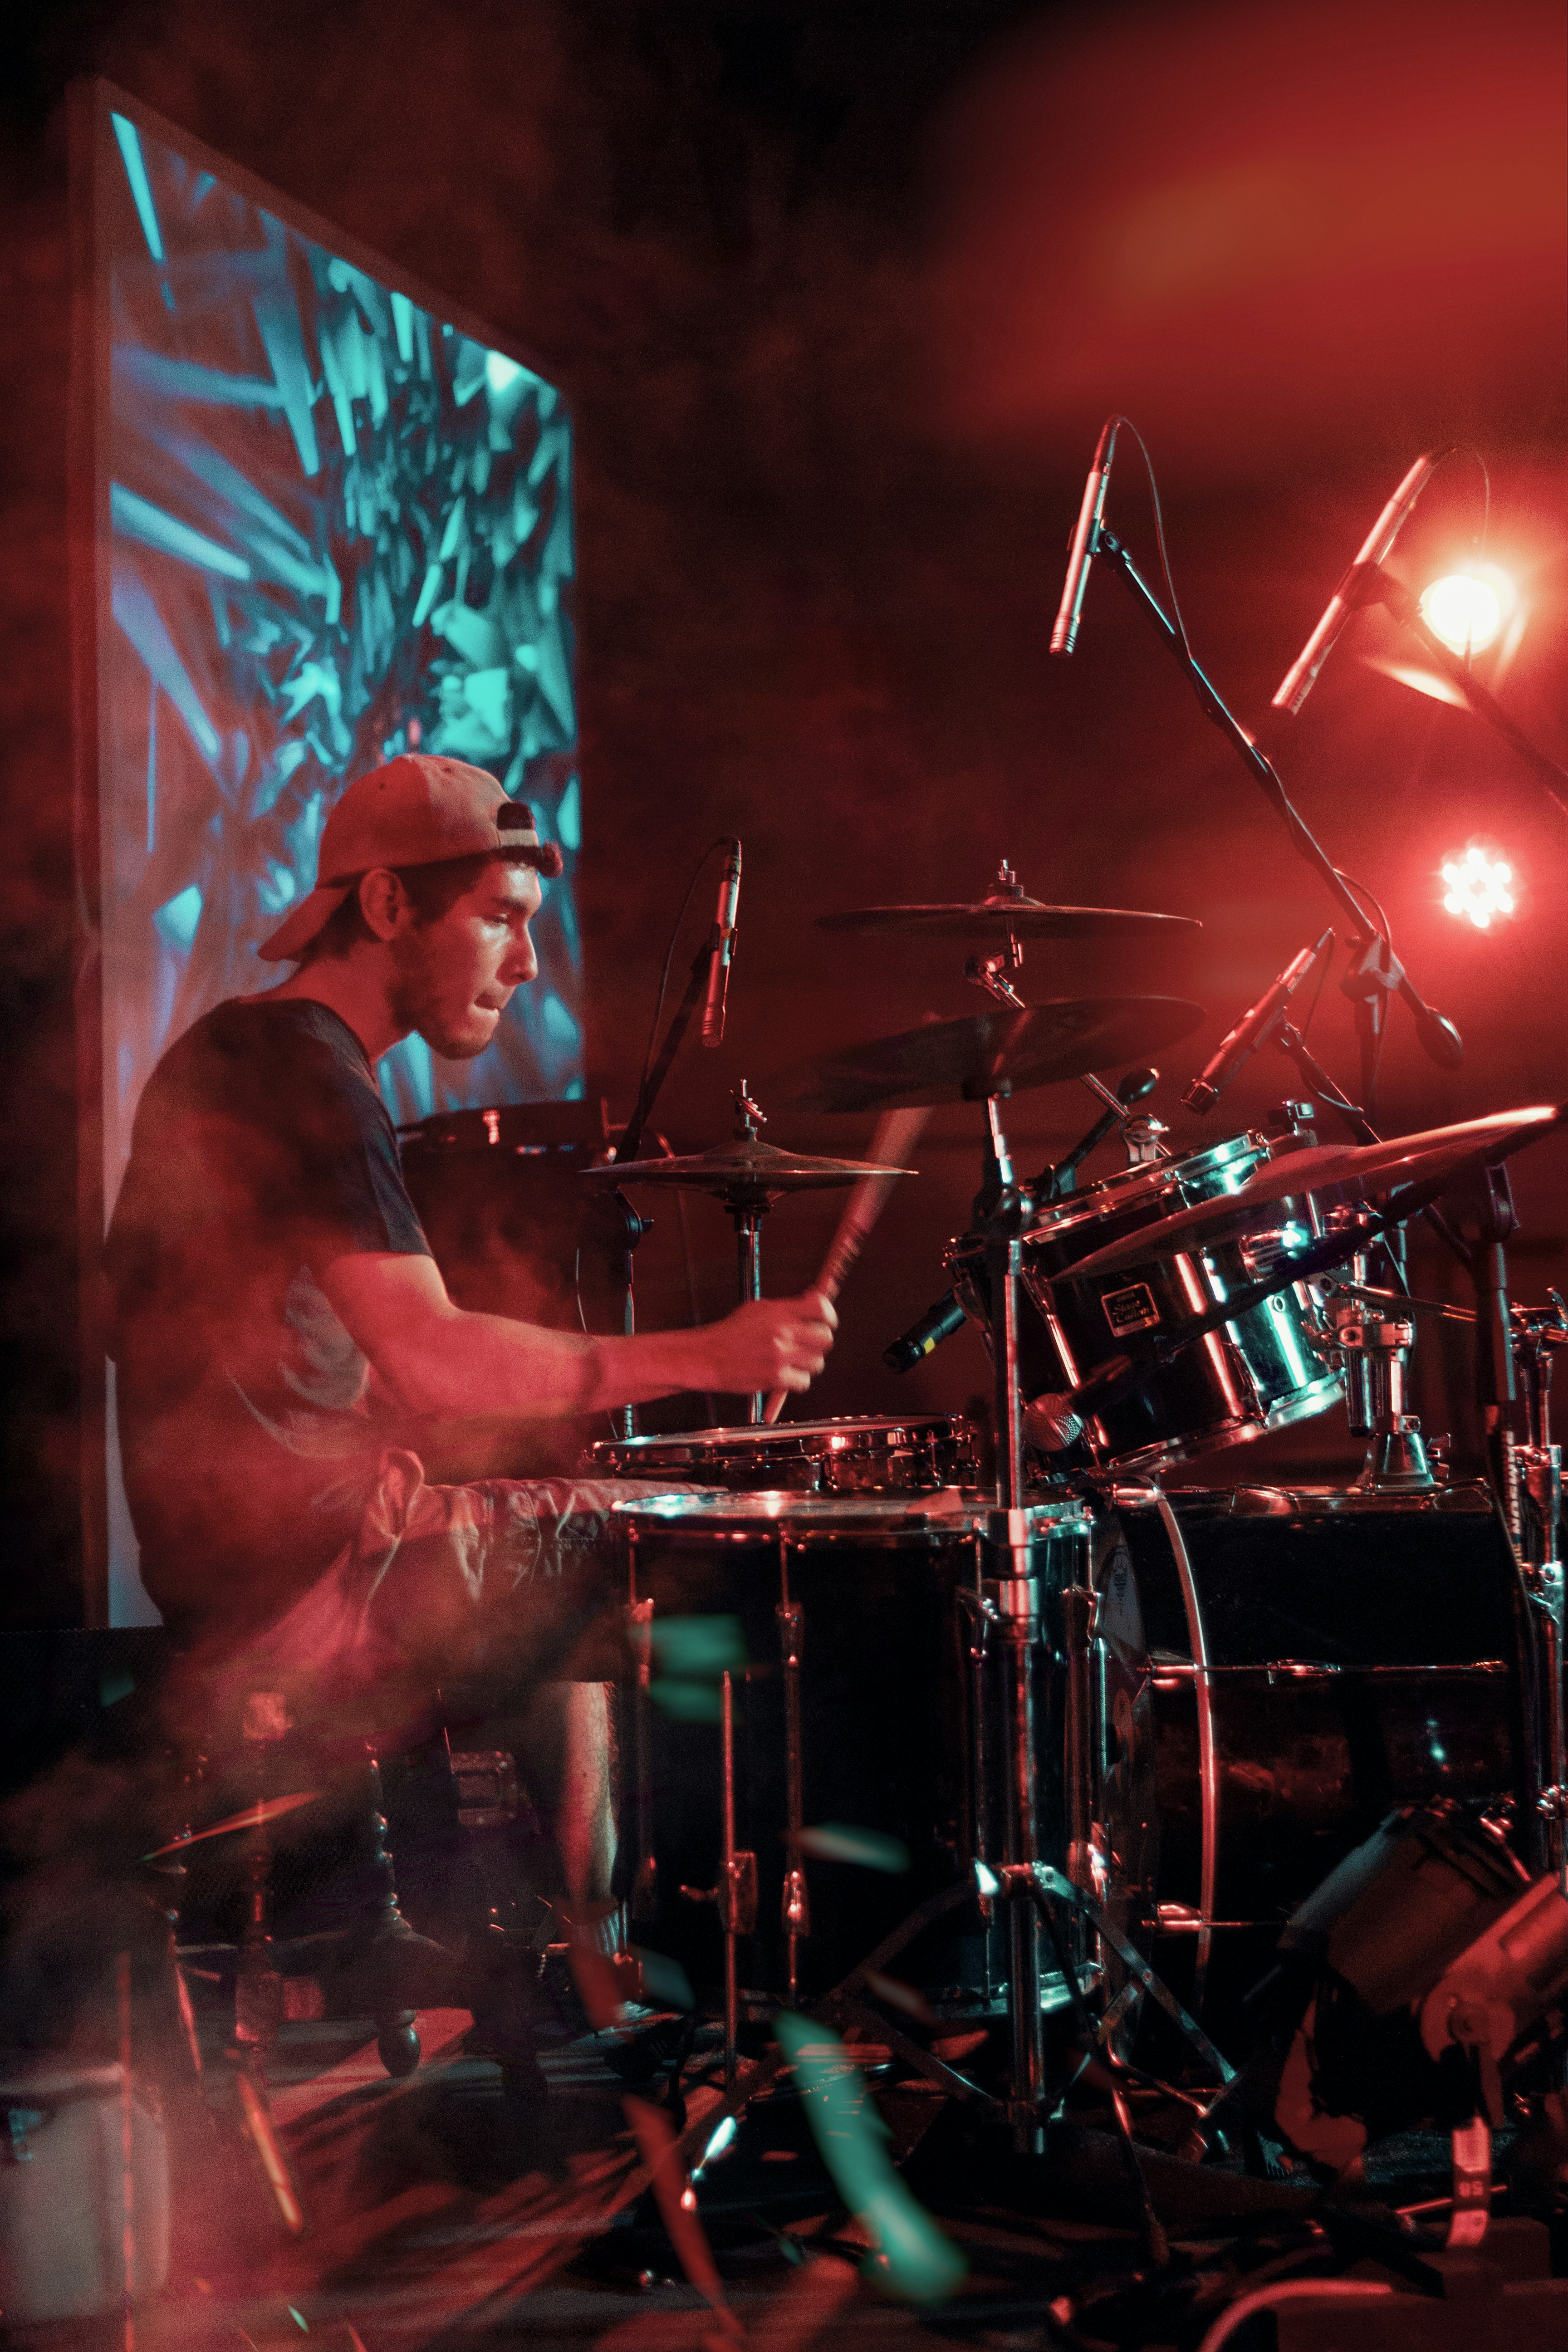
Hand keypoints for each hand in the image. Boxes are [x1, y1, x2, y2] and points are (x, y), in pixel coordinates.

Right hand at [699, 1290, 837, 1397]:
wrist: (707, 1357)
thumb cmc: (732, 1333)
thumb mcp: (758, 1310)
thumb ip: (787, 1308)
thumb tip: (815, 1301)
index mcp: (778, 1312)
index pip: (820, 1307)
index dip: (829, 1315)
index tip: (827, 1321)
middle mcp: (782, 1332)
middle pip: (826, 1338)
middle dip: (820, 1343)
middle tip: (808, 1345)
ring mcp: (780, 1356)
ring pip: (817, 1363)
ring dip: (807, 1364)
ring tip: (790, 1361)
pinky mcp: (775, 1378)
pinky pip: (803, 1382)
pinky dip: (796, 1381)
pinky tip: (782, 1375)